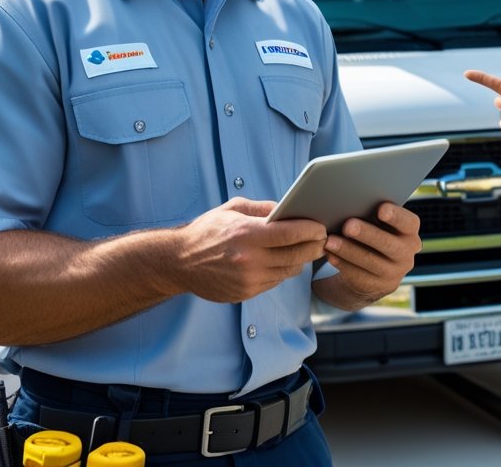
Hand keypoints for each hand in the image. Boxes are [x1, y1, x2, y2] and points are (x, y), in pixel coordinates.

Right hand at [175, 197, 326, 302]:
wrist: (178, 262)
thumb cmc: (206, 231)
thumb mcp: (232, 209)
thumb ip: (263, 208)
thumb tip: (289, 208)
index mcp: (246, 233)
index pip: (290, 233)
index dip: (311, 230)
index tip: (321, 226)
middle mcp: (249, 259)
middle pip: (295, 255)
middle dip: (314, 246)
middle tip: (323, 239)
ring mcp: (248, 279)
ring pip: (289, 271)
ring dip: (301, 260)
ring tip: (307, 250)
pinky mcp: (245, 293)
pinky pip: (275, 281)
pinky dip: (283, 271)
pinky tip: (284, 261)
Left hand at [321, 203, 421, 308]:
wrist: (375, 268)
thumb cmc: (374, 232)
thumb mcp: (379, 224)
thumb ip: (372, 214)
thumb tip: (351, 203)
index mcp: (409, 232)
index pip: (408, 223)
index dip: (396, 216)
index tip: (381, 209)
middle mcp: (406, 253)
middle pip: (388, 244)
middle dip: (367, 234)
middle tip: (348, 226)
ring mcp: (394, 272)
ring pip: (370, 261)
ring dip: (348, 250)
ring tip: (330, 241)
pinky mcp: (378, 286)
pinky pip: (358, 275)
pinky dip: (342, 263)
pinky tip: (329, 255)